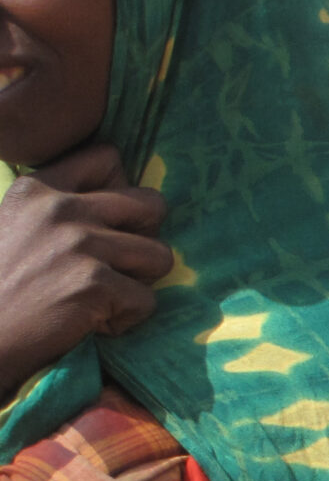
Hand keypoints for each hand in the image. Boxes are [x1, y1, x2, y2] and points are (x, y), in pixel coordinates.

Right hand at [0, 146, 172, 397]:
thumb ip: (59, 206)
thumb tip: (125, 193)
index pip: (108, 157)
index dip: (122, 191)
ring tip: (101, 297)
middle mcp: (58, 209)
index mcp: (36, 188)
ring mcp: (78, 244)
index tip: (106, 223)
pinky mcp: (94, 284)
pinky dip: (125, 319)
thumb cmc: (3, 288)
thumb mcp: (16, 226)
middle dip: (145, 238)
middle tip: (116, 265)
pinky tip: (91, 323)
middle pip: (152, 204)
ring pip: (160, 256)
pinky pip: (147, 300)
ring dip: (138, 283)